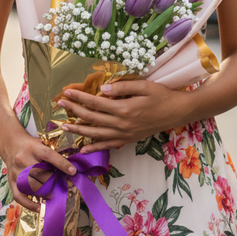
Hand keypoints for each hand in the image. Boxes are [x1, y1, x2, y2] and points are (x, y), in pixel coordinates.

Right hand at [0, 130, 77, 211]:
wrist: (11, 144)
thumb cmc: (32, 145)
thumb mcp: (42, 143)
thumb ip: (54, 153)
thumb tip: (70, 166)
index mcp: (34, 148)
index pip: (49, 155)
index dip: (61, 164)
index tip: (73, 171)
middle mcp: (23, 159)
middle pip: (40, 174)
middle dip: (53, 183)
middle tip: (64, 188)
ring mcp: (16, 171)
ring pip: (31, 187)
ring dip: (44, 194)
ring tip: (54, 198)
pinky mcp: (11, 181)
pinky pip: (19, 196)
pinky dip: (29, 204)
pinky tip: (39, 207)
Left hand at [57, 80, 183, 152]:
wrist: (176, 112)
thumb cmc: (161, 96)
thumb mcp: (144, 86)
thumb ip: (123, 87)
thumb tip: (103, 89)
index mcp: (124, 109)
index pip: (95, 102)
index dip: (79, 97)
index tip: (67, 92)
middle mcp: (122, 124)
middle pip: (92, 118)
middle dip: (74, 111)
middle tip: (60, 104)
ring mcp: (124, 134)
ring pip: (96, 134)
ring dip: (79, 130)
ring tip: (64, 127)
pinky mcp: (128, 139)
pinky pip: (108, 145)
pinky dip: (94, 147)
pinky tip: (83, 149)